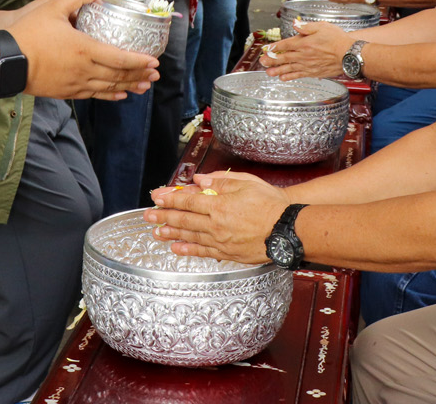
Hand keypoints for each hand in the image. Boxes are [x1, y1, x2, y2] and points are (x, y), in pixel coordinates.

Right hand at [12, 0, 160, 99]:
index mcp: (85, 49)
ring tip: (144, 87)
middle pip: (118, 75)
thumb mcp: (51, 8)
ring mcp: (75, 84)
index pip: (120, 58)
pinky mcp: (65, 92)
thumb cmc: (28, 34)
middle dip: (139, 75)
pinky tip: (119, 95)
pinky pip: (93, 95)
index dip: (139, 61)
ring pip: (108, 88)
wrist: (5, 61)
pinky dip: (109, 95)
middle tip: (156, 75)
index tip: (154, 61)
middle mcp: (84, 70)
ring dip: (128, 87)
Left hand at [146, 172, 288, 263]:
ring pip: (190, 237)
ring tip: (156, 233)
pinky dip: (188, 250)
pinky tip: (177, 249)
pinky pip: (203, 251)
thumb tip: (199, 181)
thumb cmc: (271, 203)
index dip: (170, 199)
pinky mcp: (228, 253)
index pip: (188, 201)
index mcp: (220, 204)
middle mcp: (217, 224)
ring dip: (171, 234)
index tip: (156, 198)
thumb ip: (221, 181)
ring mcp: (221, 241)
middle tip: (148, 216)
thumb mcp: (246, 183)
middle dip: (164, 217)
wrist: (288, 229)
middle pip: (184, 220)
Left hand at [259, 21, 351, 79]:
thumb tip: (295, 24)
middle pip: (284, 58)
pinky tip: (282, 78)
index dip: (274, 47)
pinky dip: (289, 76)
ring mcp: (308, 65)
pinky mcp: (314, 72)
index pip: (285, 45)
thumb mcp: (322, 26)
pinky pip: (298, 75)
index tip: (266, 49)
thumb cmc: (337, 39)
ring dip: (277, 70)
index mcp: (304, 42)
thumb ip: (306, 26)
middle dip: (271, 60)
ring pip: (289, 68)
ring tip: (268, 72)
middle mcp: (303, 55)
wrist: (349, 54)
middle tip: (262, 61)